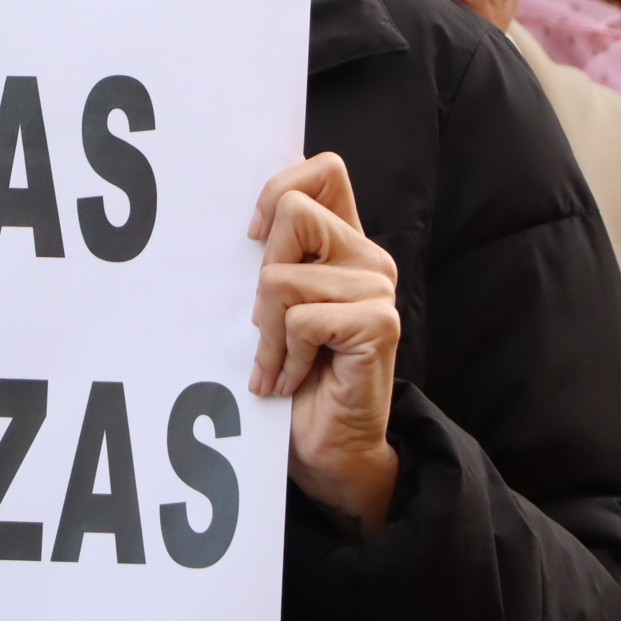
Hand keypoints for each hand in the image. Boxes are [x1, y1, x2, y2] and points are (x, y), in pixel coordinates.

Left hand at [248, 153, 400, 535]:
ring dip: (268, 333)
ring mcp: (377, 288)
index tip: (255, 236)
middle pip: (293, 212)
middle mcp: (367, 256)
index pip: (325, 170)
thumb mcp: (274, 308)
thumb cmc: (296, 377)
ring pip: (281, 277)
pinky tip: (296, 379)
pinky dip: (285, 356)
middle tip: (271, 324)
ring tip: (283, 363)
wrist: (329, 450)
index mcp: (344, 242)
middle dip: (263, 271)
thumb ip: (273, 259)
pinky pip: (300, 318)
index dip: (281, 188)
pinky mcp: (379, 323)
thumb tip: (241, 226)